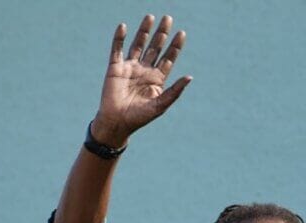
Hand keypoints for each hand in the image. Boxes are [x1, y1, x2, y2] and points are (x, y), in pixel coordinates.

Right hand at [92, 14, 190, 146]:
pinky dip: (119, 38)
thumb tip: (190, 77)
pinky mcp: (115, 68)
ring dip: (144, 31)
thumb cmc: (139, 117)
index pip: (168, 58)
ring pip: (139, 44)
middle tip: (168, 18)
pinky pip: (117, 49)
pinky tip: (123, 27)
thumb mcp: (160, 105)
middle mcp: (145, 70)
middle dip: (162, 33)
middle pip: (155, 47)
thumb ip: (174, 91)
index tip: (182, 33)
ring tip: (150, 17)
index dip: (175, 46)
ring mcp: (130, 67)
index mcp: (157, 79)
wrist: (117, 122)